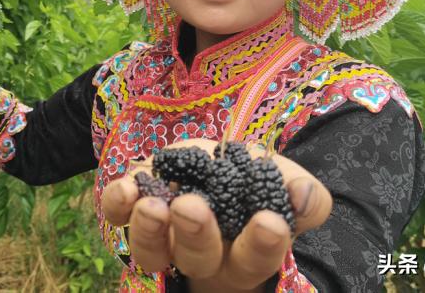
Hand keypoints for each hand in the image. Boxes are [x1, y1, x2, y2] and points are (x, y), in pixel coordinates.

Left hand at [102, 139, 331, 292]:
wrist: (215, 165)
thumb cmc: (255, 183)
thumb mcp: (284, 182)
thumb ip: (305, 196)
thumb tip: (302, 197)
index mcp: (247, 254)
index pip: (256, 259)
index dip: (262, 245)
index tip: (269, 221)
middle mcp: (203, 255)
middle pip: (198, 259)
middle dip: (195, 234)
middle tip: (192, 207)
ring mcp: (165, 237)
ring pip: (152, 251)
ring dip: (149, 229)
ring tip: (152, 204)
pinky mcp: (136, 211)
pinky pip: (119, 218)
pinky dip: (120, 205)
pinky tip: (128, 187)